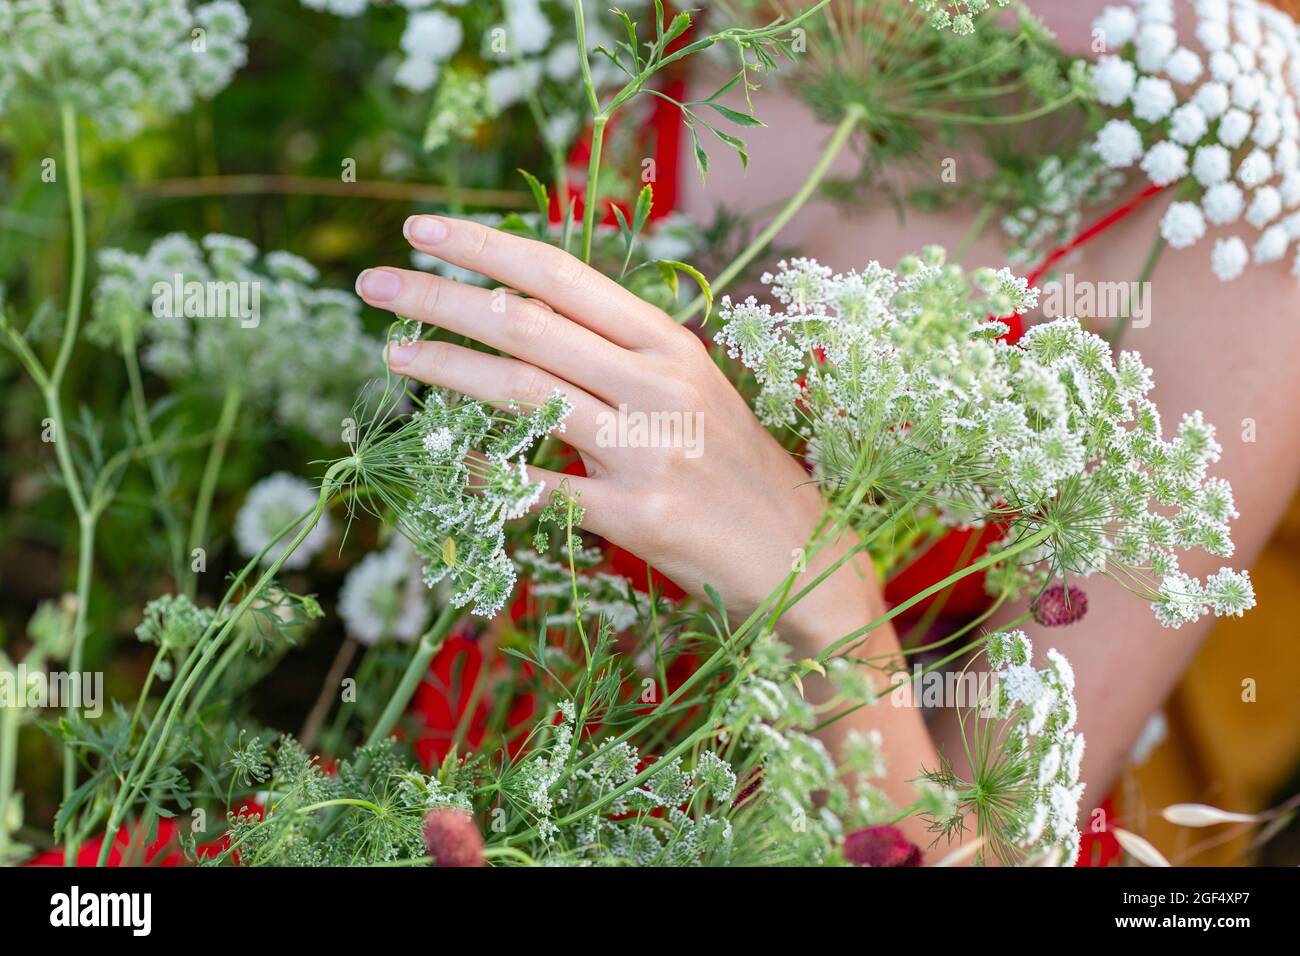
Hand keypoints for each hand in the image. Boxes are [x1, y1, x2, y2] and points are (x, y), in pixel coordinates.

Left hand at [355, 215, 882, 648]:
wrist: (801, 557)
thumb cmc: (737, 470)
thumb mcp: (693, 390)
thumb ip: (622, 356)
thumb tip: (530, 317)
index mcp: (670, 344)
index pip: (563, 275)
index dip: (486, 245)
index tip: (421, 228)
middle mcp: (659, 385)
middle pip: (528, 324)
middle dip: (441, 298)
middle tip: (372, 285)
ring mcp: (648, 450)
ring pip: (527, 393)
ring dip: (448, 370)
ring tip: (393, 356)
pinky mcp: (638, 518)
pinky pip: (543, 489)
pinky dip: (488, 472)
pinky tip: (444, 459)